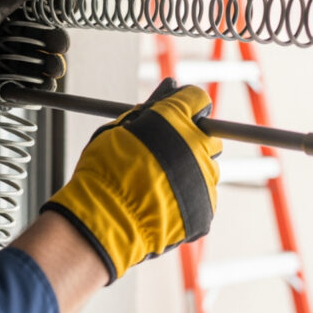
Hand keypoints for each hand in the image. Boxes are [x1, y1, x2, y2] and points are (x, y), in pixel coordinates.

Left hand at [0, 0, 68, 138]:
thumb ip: (1, 3)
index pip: (28, 14)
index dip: (47, 13)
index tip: (65, 9)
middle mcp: (4, 43)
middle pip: (40, 39)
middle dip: (53, 40)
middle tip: (59, 44)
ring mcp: (7, 66)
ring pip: (39, 62)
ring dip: (52, 63)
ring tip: (54, 68)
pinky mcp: (8, 88)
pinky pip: (32, 86)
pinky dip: (43, 85)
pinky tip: (47, 82)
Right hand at [41, 78, 221, 282]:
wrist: (106, 220)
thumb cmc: (103, 171)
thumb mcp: (117, 131)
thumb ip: (147, 112)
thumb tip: (166, 91)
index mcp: (174, 118)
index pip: (196, 98)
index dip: (185, 106)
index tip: (175, 117)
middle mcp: (196, 143)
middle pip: (209, 135)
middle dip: (192, 141)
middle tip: (167, 154)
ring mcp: (204, 177)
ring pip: (207, 168)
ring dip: (190, 172)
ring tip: (159, 185)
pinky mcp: (206, 206)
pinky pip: (202, 196)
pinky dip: (187, 199)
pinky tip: (163, 205)